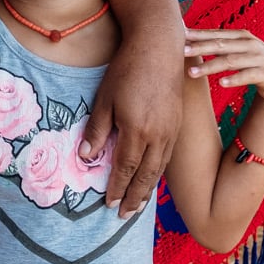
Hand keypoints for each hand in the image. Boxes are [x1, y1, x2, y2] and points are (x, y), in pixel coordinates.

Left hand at [83, 20, 184, 219]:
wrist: (160, 48)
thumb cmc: (127, 69)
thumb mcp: (104, 98)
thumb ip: (97, 130)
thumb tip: (86, 158)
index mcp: (137, 130)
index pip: (125, 168)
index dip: (116, 188)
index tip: (108, 204)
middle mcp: (158, 136)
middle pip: (145, 175)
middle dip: (134, 197)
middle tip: (124, 215)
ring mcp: (171, 130)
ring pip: (159, 168)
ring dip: (148, 189)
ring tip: (138, 204)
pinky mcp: (178, 123)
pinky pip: (167, 156)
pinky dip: (158, 172)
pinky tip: (151, 176)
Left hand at [185, 29, 263, 103]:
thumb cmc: (253, 61)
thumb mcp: (238, 49)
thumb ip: (219, 44)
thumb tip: (189, 37)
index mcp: (240, 36)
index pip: (215, 34)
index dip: (198, 35)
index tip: (179, 35)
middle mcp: (249, 44)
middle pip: (220, 45)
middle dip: (200, 48)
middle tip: (182, 52)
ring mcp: (258, 58)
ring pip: (230, 61)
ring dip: (210, 66)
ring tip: (192, 73)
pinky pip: (247, 76)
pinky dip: (234, 79)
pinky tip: (221, 83)